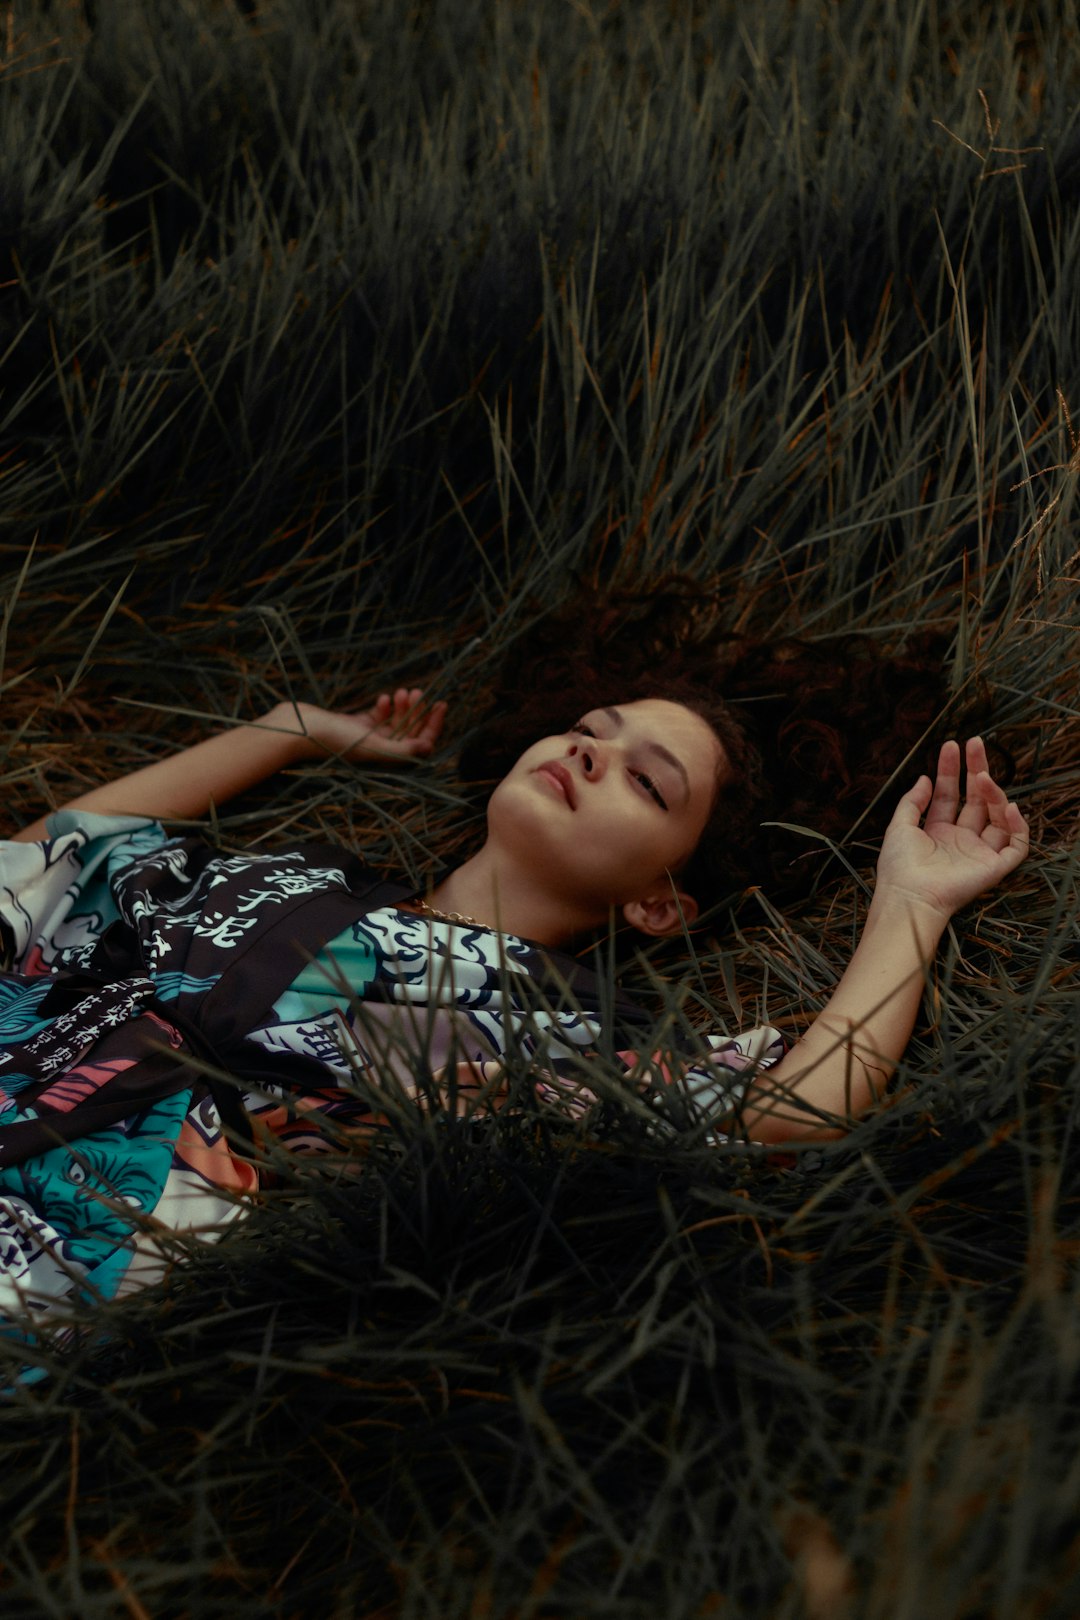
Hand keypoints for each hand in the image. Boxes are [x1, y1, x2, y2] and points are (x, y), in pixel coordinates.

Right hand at [269, 688, 447, 764]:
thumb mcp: (370, 745)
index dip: (433, 726)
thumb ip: (400, 749)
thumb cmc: (332, 740)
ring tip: (403, 692)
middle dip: (417, 713)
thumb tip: (429, 747)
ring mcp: (365, 739)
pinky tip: (384, 698)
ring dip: (402, 707)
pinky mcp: (353, 726)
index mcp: (384, 761)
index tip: (441, 705)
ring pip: (394, 722)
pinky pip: (377, 717)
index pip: (419, 745)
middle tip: (420, 693)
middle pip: (408, 732)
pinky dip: (384, 707)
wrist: (296, 729)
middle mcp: (377, 752)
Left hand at [874, 736, 1029, 920]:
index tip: (952, 745)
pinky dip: (1018, 826)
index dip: (951, 770)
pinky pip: (1016, 844)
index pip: (950, 794)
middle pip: (976, 799)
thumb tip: (924, 777)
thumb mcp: (899, 826)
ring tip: (982, 775)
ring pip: (997, 816)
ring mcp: (979, 852)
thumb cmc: (898, 867)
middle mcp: (961, 840)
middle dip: (977, 769)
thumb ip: (913, 802)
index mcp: (939, 831)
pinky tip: (1009, 806)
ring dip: (993, 793)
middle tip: (977, 742)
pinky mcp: (994, 868)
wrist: (908, 897)